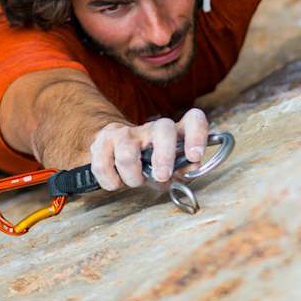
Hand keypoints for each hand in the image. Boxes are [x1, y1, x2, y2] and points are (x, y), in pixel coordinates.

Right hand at [89, 108, 209, 190]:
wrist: (114, 152)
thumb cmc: (148, 164)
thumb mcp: (170, 170)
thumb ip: (184, 170)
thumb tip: (193, 167)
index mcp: (173, 133)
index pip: (193, 119)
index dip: (197, 135)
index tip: (194, 156)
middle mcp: (151, 129)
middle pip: (163, 128)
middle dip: (164, 156)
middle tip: (162, 176)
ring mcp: (126, 133)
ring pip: (128, 153)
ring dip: (132, 177)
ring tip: (135, 181)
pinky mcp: (103, 142)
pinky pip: (103, 165)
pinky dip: (111, 181)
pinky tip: (117, 181)